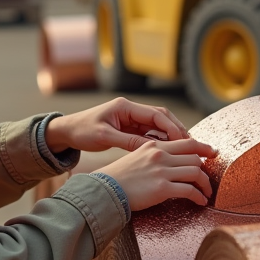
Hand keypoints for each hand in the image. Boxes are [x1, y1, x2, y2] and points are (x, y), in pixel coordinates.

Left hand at [44, 97, 189, 153]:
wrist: (67, 131)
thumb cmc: (82, 131)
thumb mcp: (105, 138)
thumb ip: (128, 142)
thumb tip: (150, 150)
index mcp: (125, 107)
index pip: (156, 115)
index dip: (173, 128)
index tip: (185, 141)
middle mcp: (130, 110)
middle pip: (161, 118)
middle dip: (177, 130)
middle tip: (192, 146)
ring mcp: (130, 118)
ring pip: (157, 126)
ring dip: (170, 136)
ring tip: (185, 150)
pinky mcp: (128, 127)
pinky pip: (148, 133)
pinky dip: (160, 141)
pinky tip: (169, 151)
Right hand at [101, 139, 215, 209]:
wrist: (105, 189)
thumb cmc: (118, 177)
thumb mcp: (136, 157)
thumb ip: (154, 156)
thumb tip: (170, 162)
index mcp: (154, 146)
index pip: (187, 142)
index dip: (204, 147)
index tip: (212, 153)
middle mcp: (160, 155)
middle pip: (195, 157)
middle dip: (206, 169)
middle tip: (207, 179)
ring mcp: (162, 171)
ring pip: (196, 172)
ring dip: (205, 184)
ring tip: (206, 193)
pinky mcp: (162, 188)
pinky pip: (190, 190)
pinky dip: (199, 196)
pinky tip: (200, 201)